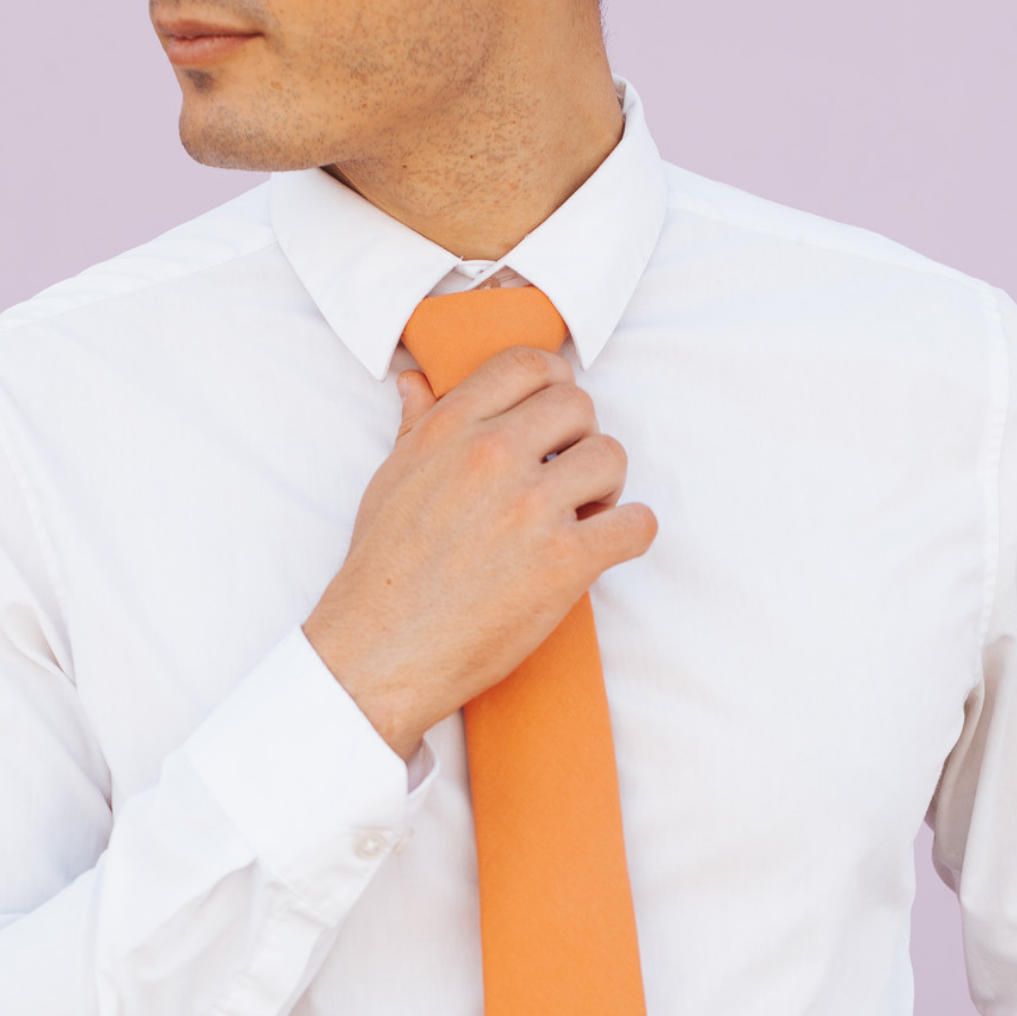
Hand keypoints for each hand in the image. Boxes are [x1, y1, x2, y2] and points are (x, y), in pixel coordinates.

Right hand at [304, 348, 655, 757]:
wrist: (380, 650)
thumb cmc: (382, 570)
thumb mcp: (390, 481)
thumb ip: (415, 426)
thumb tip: (414, 381)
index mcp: (451, 429)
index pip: (528, 364)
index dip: (554, 387)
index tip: (554, 422)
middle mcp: (492, 456)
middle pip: (580, 407)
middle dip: (581, 440)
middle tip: (566, 480)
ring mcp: (531, 508)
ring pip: (612, 458)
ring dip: (608, 487)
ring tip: (582, 518)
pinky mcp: (564, 562)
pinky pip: (636, 525)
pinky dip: (632, 534)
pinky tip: (606, 549)